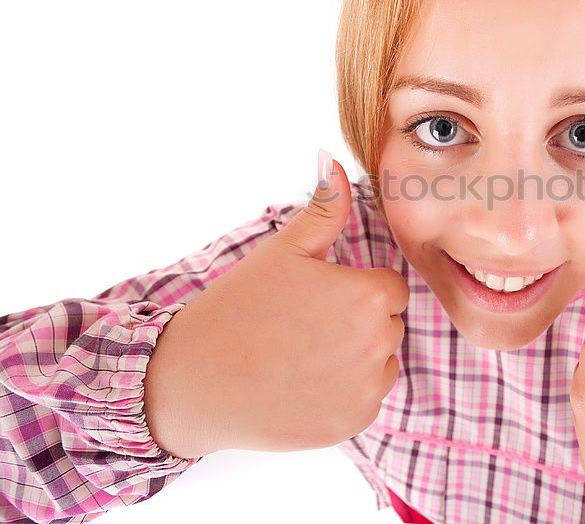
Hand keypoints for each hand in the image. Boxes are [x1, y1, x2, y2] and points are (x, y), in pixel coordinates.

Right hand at [144, 152, 407, 456]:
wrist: (194, 381)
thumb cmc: (237, 309)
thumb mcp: (283, 251)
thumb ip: (323, 208)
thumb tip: (333, 160)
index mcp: (367, 297)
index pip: (390, 288)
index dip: (355, 289)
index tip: (320, 298)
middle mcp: (377, 344)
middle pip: (389, 325)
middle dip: (358, 322)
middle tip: (306, 326)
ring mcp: (365, 390)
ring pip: (381, 363)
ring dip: (356, 359)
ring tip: (302, 354)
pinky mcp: (350, 424)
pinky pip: (365, 400)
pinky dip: (343, 395)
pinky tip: (302, 383)